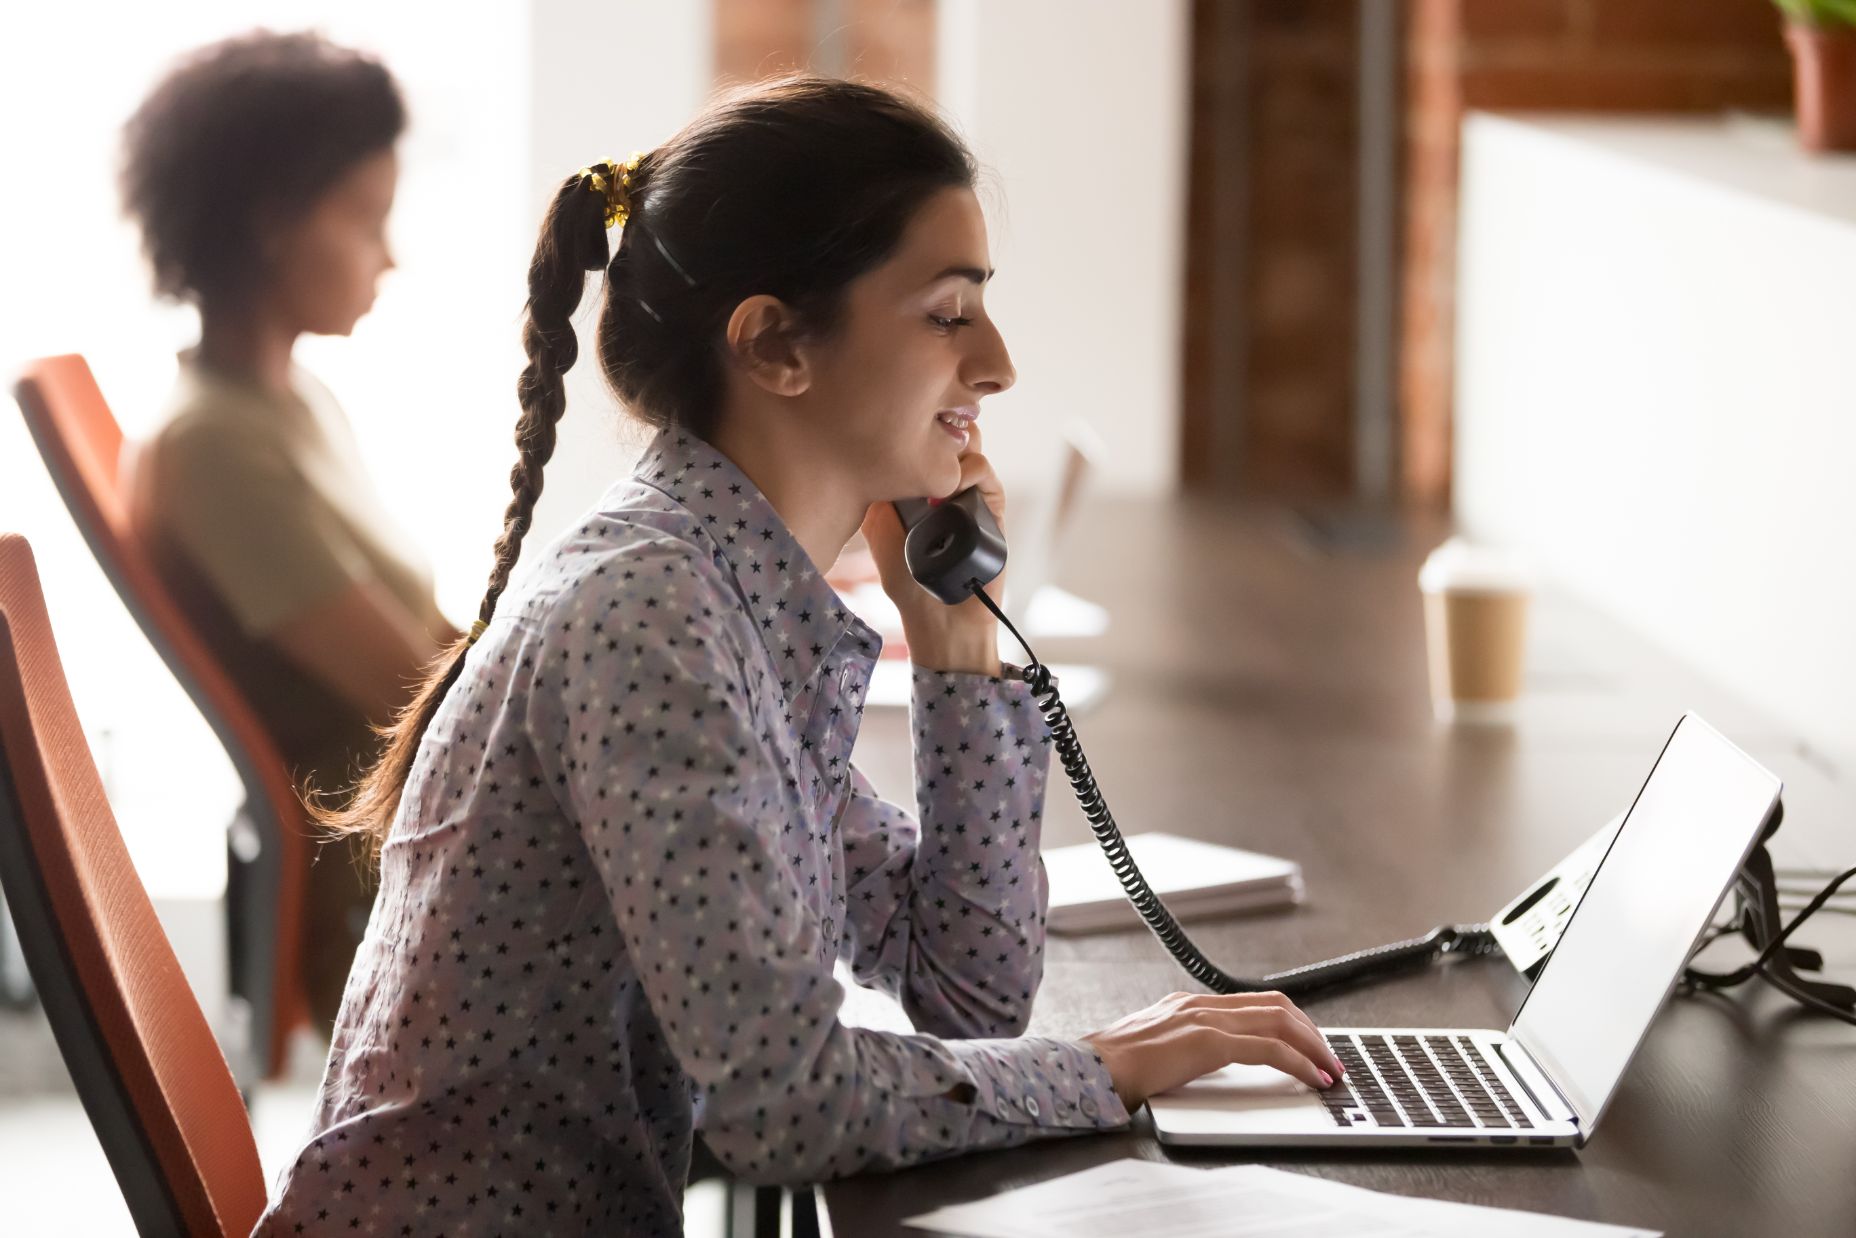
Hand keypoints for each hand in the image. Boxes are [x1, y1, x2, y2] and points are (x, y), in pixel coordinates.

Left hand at [861, 423, 1006, 675]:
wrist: (937, 614)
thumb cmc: (904, 577)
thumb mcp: (877, 526)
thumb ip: (876, 489)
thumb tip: (867, 448)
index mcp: (921, 479)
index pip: (921, 433)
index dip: (909, 422)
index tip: (891, 424)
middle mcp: (947, 478)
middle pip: (946, 428)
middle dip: (932, 425)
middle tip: (912, 439)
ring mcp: (971, 489)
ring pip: (968, 441)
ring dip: (949, 447)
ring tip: (930, 470)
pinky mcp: (991, 504)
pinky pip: (983, 470)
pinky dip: (967, 471)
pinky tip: (948, 491)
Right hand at [1080, 990, 1346, 1110]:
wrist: (1090, 1070)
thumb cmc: (1113, 1068)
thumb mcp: (1158, 1050)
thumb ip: (1187, 1048)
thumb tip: (1214, 1063)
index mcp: (1189, 1004)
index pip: (1255, 1004)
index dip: (1292, 1023)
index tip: (1310, 1044)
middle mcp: (1200, 1004)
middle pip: (1276, 1006)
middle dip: (1312, 1032)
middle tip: (1331, 1057)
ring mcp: (1204, 1019)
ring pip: (1279, 1021)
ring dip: (1313, 1046)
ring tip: (1331, 1069)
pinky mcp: (1207, 1042)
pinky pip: (1268, 1049)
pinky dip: (1298, 1062)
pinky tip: (1312, 1078)